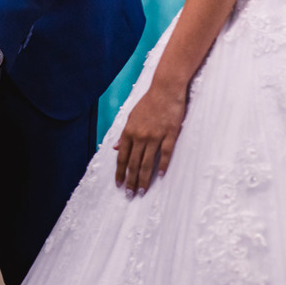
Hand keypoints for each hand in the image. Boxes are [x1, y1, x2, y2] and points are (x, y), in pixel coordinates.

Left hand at [114, 78, 186, 196]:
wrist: (165, 89)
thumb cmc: (148, 103)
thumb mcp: (131, 117)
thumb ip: (124, 134)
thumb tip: (115, 148)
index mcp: (129, 131)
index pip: (122, 157)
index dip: (120, 172)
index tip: (118, 184)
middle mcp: (140, 135)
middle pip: (134, 163)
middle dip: (131, 181)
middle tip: (129, 195)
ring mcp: (155, 136)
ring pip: (147, 162)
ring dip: (144, 178)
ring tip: (142, 191)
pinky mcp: (170, 134)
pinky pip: (165, 153)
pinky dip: (162, 165)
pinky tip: (159, 176)